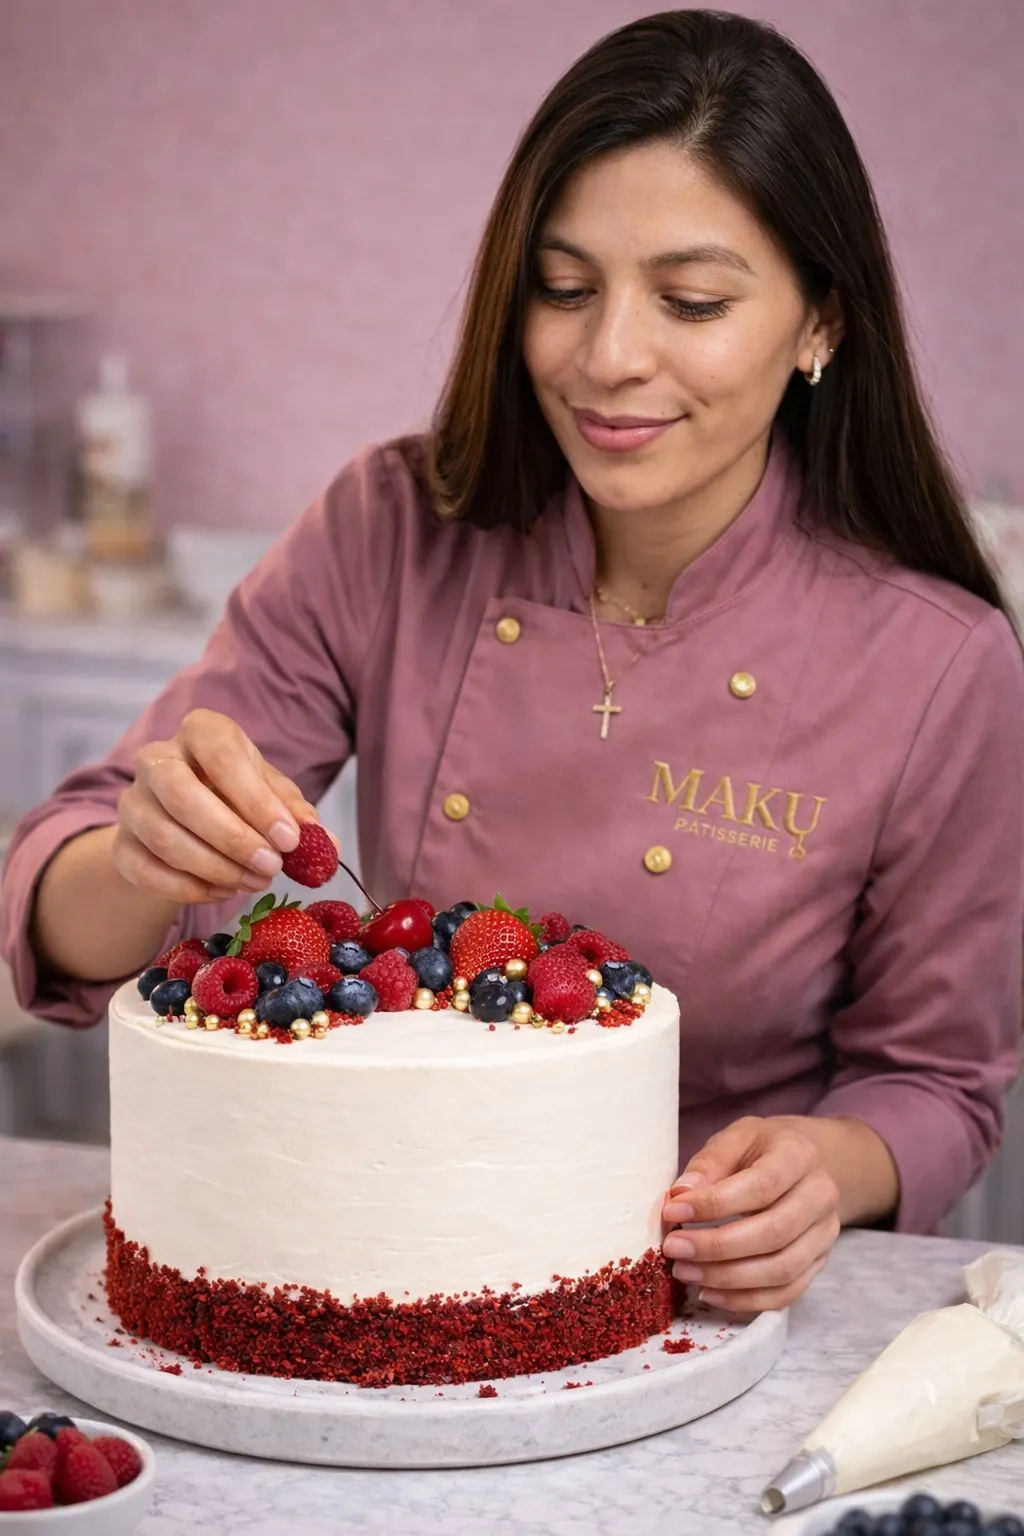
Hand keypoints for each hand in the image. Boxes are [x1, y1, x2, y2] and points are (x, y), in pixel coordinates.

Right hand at [114, 708, 323, 905]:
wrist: (185, 822)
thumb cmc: (236, 798)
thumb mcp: (270, 795)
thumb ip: (297, 815)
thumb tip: (326, 845)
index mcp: (201, 732)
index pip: (221, 755)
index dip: (256, 800)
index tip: (290, 839)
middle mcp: (157, 759)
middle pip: (181, 794)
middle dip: (232, 837)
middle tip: (272, 867)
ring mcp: (132, 802)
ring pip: (164, 836)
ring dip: (216, 868)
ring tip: (255, 881)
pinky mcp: (121, 845)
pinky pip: (147, 871)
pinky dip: (189, 889)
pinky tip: (223, 892)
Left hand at [661, 1116, 840, 1312]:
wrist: (799, 1164)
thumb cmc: (759, 1150)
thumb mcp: (734, 1138)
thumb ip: (709, 1163)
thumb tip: (681, 1194)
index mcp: (799, 1155)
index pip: (761, 1185)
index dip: (715, 1204)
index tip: (673, 1212)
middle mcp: (821, 1195)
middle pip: (774, 1232)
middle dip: (717, 1246)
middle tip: (674, 1249)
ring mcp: (825, 1233)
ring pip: (782, 1269)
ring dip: (727, 1278)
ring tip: (686, 1272)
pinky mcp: (819, 1263)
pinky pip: (786, 1293)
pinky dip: (745, 1300)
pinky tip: (709, 1293)